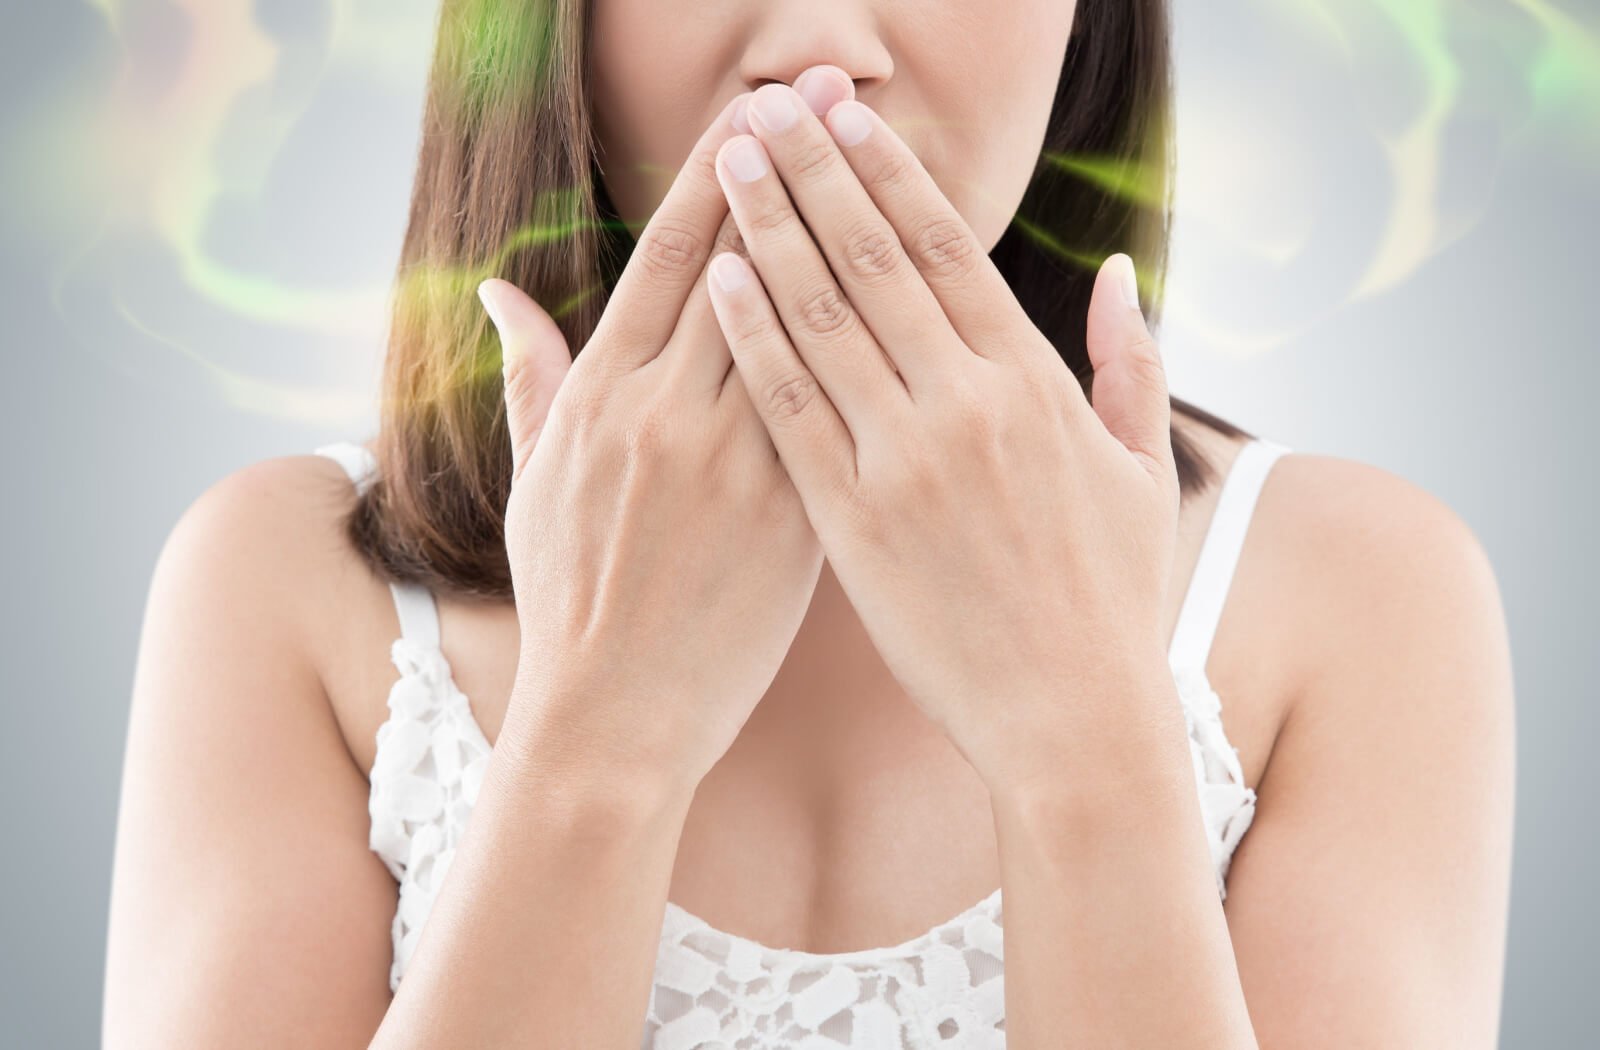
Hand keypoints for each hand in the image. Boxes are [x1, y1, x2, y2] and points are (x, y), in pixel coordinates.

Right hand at [480, 83, 853, 792]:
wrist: (615, 719)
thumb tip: (498, 289)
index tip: (758, 109)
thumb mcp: (530, 479)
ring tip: (885, 162)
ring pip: (809, 328)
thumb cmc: (569, 598)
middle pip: (750, 267)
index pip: (673, 257)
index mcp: (602, 397)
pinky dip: (881, 352)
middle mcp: (670, 415)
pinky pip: (848, 415)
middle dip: (797, 171)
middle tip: (833, 90)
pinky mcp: (797, 518)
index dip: (719, 174)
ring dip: (850, 236)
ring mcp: (738, 466)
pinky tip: (918, 295)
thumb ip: (527, 375)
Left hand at [703, 80, 1182, 789]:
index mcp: (1033, 385)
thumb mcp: (1139, 471)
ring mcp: (904, 462)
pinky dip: (754, 339)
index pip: (949, 250)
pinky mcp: (852, 523)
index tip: (847, 115)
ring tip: (729, 164)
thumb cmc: (1111, 598)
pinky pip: (792, 411)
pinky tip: (719, 282)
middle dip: (816, 174)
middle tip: (767, 106)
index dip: (890, 174)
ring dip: (768, 232)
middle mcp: (966, 406)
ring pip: (823, 319)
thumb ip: (1129, 363)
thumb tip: (1116, 273)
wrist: (1071, 718)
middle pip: (874, 261)